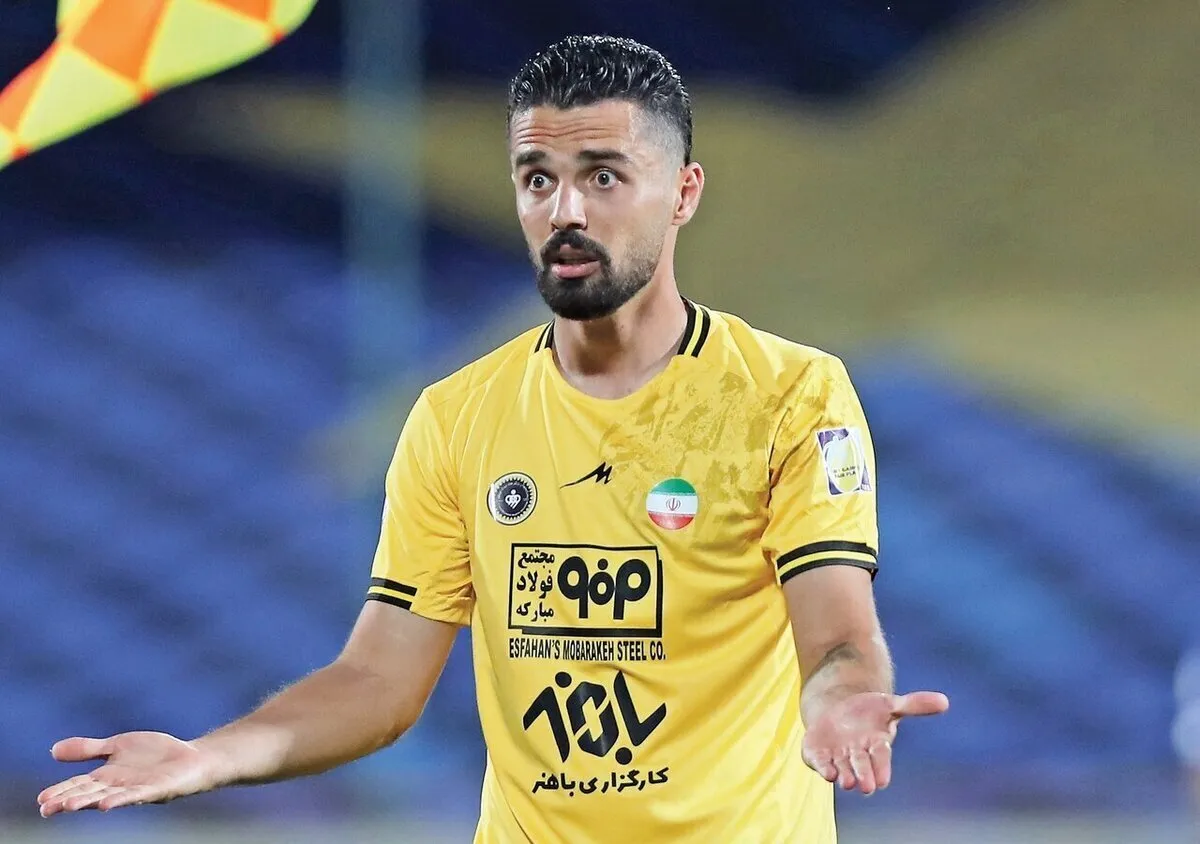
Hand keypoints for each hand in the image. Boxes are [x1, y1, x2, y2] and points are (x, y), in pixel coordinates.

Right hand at [37, 731, 225, 816]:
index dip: (59, 792)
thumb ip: (88, 749)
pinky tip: (107, 804)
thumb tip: (52, 749)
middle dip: (68, 800)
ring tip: (69, 805)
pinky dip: (121, 800)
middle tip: (48, 807)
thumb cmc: (155, 755)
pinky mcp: (156, 790)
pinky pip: (136, 797)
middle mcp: (118, 786)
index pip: (78, 784)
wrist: (191, 758)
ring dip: (89, 802)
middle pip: (89, 793)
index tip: (40, 801)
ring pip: (108, 797)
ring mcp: (136, 789)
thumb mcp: (117, 746)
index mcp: (107, 776)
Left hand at [801, 690, 948, 794]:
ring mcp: (837, 756)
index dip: (881, 768)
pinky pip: (820, 763)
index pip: (880, 758)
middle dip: (864, 776)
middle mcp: (857, 755)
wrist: (836, 712)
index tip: (883, 780)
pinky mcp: (818, 755)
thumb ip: (914, 704)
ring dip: (844, 776)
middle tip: (867, 787)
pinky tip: (827, 772)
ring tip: (847, 783)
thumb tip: (944, 701)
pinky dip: (823, 768)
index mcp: (876, 746)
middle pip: (861, 766)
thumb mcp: (889, 704)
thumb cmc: (868, 713)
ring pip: (841, 768)